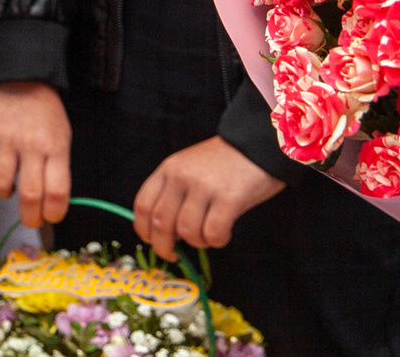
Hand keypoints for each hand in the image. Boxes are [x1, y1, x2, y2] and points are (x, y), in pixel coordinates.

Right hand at [0, 80, 72, 226]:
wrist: (21, 81)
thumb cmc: (46, 116)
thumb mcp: (62, 139)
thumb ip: (58, 169)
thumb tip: (50, 204)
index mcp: (56, 148)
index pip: (57, 192)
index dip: (54, 213)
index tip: (50, 217)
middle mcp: (31, 145)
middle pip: (30, 194)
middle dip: (30, 217)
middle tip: (30, 219)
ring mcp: (5, 139)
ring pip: (0, 184)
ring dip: (5, 196)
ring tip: (10, 191)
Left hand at [133, 136, 283, 259]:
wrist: (256, 144)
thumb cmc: (222, 162)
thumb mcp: (188, 167)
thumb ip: (173, 192)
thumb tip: (163, 231)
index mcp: (168, 169)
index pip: (143, 205)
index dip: (143, 230)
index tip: (152, 242)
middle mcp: (181, 177)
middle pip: (161, 223)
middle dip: (165, 247)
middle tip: (174, 255)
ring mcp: (205, 187)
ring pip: (187, 232)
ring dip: (197, 242)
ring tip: (208, 235)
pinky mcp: (229, 198)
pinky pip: (214, 233)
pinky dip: (218, 241)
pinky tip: (224, 233)